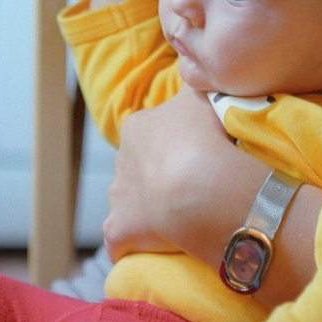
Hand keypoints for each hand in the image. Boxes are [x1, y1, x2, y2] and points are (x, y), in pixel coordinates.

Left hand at [101, 83, 229, 260]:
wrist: (199, 185)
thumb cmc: (204, 135)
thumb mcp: (203, 95)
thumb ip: (195, 82)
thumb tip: (194, 70)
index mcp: (137, 127)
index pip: (152, 136)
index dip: (176, 147)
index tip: (199, 157)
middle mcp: (120, 160)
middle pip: (140, 169)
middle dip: (161, 178)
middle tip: (195, 188)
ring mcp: (117, 198)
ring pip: (129, 203)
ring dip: (149, 211)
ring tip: (182, 219)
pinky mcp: (117, 232)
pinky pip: (120, 242)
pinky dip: (132, 246)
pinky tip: (154, 250)